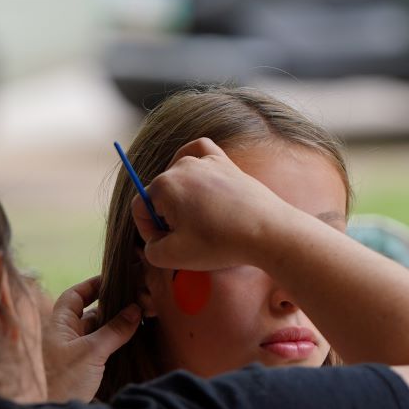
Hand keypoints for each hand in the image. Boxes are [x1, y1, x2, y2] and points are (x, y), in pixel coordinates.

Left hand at [43, 276, 140, 402]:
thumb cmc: (63, 382)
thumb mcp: (91, 352)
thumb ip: (114, 330)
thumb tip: (135, 309)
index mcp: (58, 325)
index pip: (73, 296)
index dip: (92, 285)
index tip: (115, 279)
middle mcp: (64, 336)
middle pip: (90, 312)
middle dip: (114, 305)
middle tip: (141, 300)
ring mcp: (73, 353)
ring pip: (98, 331)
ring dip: (119, 323)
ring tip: (144, 316)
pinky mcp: (83, 369)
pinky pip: (102, 347)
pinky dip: (117, 340)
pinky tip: (135, 337)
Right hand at [134, 137, 303, 273]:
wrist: (268, 232)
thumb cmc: (221, 243)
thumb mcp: (173, 257)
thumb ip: (150, 249)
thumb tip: (154, 240)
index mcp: (164, 186)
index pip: (141, 209)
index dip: (149, 232)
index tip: (167, 245)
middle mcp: (181, 167)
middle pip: (158, 194)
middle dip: (166, 216)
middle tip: (186, 238)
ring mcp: (205, 161)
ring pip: (175, 177)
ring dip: (180, 197)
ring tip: (196, 218)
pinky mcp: (225, 162)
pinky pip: (199, 150)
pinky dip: (192, 159)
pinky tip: (194, 173)